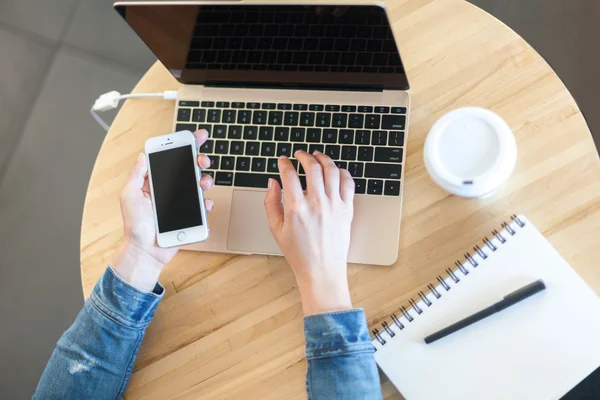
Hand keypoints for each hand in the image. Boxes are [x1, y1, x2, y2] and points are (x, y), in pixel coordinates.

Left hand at [112, 129, 214, 291]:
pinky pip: (203, 206)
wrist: (146, 251)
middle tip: (201, 159)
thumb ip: (137, 175)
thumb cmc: (135, 226)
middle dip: (198, 159)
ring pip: (200, 184)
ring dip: (205, 179)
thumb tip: (143, 155)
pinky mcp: (191, 216)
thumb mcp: (129, 195)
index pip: (170, 159)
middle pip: (189, 168)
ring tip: (203, 183)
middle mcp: (170, 190)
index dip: (183, 146)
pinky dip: (206, 202)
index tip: (194, 137)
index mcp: (155, 181)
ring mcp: (182, 202)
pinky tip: (204, 202)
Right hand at [264, 151, 354, 313]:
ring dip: (323, 159)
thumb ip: (271, 203)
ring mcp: (334, 205)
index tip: (283, 161)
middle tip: (300, 154)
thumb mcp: (276, 229)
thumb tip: (272, 183)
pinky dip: (342, 172)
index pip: (289, 175)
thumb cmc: (299, 253)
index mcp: (297, 209)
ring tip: (317, 157)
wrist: (322, 269)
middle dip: (304, 156)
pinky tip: (335, 170)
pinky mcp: (347, 209)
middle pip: (312, 168)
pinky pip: (348, 183)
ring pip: (331, 171)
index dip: (284, 164)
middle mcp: (317, 204)